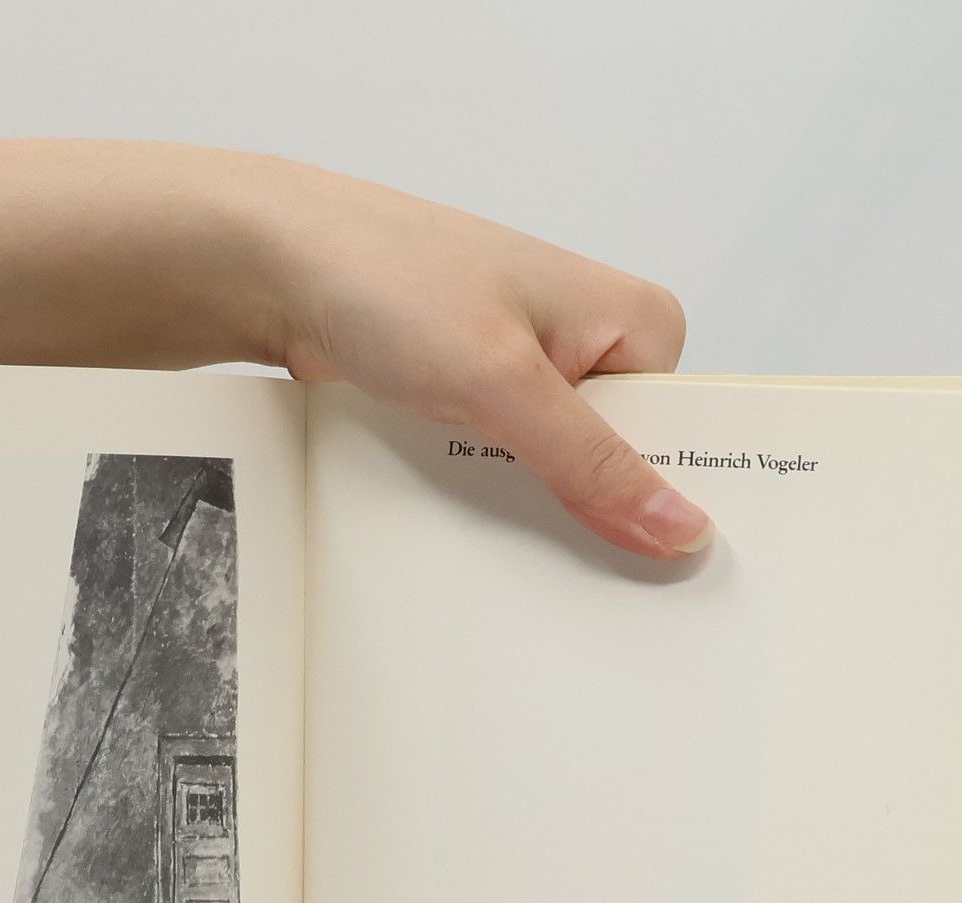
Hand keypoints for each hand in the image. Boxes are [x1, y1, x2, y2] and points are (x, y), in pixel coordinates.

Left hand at [265, 167, 707, 558]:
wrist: (277, 267)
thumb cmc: (390, 282)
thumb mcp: (505, 386)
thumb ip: (592, 464)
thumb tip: (682, 527)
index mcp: (634, 320)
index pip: (684, 435)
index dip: (667, 503)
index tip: (658, 575)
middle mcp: (591, 340)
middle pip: (621, 460)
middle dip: (593, 511)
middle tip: (575, 572)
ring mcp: (531, 369)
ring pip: (558, 470)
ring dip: (531, 507)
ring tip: (508, 540)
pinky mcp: (476, 394)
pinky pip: (505, 466)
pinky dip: (487, 492)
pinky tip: (469, 522)